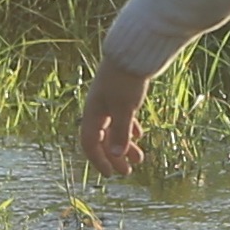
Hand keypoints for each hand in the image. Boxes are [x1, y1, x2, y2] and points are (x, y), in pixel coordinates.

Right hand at [75, 59, 153, 179]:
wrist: (133, 53)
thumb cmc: (126, 81)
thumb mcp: (125, 109)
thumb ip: (121, 132)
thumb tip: (117, 156)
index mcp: (92, 113)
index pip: (89, 143)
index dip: (98, 160)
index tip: (110, 175)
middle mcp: (98, 109)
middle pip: (103, 139)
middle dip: (115, 157)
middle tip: (128, 172)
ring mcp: (108, 102)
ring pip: (114, 129)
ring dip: (125, 145)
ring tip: (140, 159)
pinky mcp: (120, 96)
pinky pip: (121, 118)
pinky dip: (129, 129)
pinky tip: (139, 135)